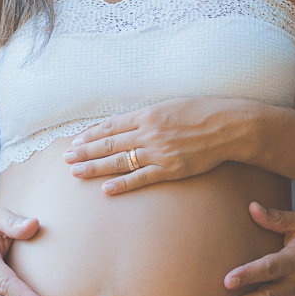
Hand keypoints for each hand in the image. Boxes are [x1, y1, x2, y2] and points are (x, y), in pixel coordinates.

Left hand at [63, 98, 246, 193]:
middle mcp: (149, 132)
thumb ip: (144, 114)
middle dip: (85, 152)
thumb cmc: (200, 112)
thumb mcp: (169, 105)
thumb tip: (119, 121)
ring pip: (120, 161)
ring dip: (96, 167)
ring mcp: (159, 152)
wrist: (228, 126)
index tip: (74, 141)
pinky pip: (141, 178)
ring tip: (77, 173)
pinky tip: (106, 189)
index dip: (90, 135)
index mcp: (147, 114)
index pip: (111, 126)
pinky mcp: (170, 169)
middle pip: (109, 144)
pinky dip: (123, 184)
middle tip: (66, 159)